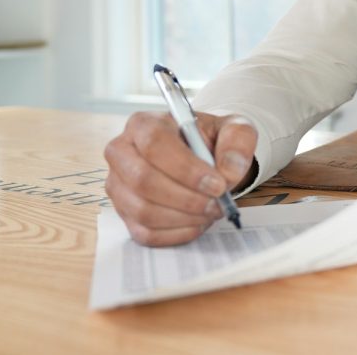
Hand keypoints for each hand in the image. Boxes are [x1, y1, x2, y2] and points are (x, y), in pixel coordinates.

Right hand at [104, 111, 256, 245]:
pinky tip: (198, 222)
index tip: (217, 184)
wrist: (201, 157)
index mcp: (144, 124)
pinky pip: (145, 233)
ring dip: (184, 217)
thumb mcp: (233, 129)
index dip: (186, 168)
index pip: (155, 143)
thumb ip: (238, 141)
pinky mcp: (124, 213)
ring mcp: (118, 185)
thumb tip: (228, 172)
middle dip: (186, 198)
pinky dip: (177, 233)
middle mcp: (122, 152)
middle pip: (142, 179)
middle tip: (217, 203)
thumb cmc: (210, 140)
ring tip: (211, 211)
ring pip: (143, 210)